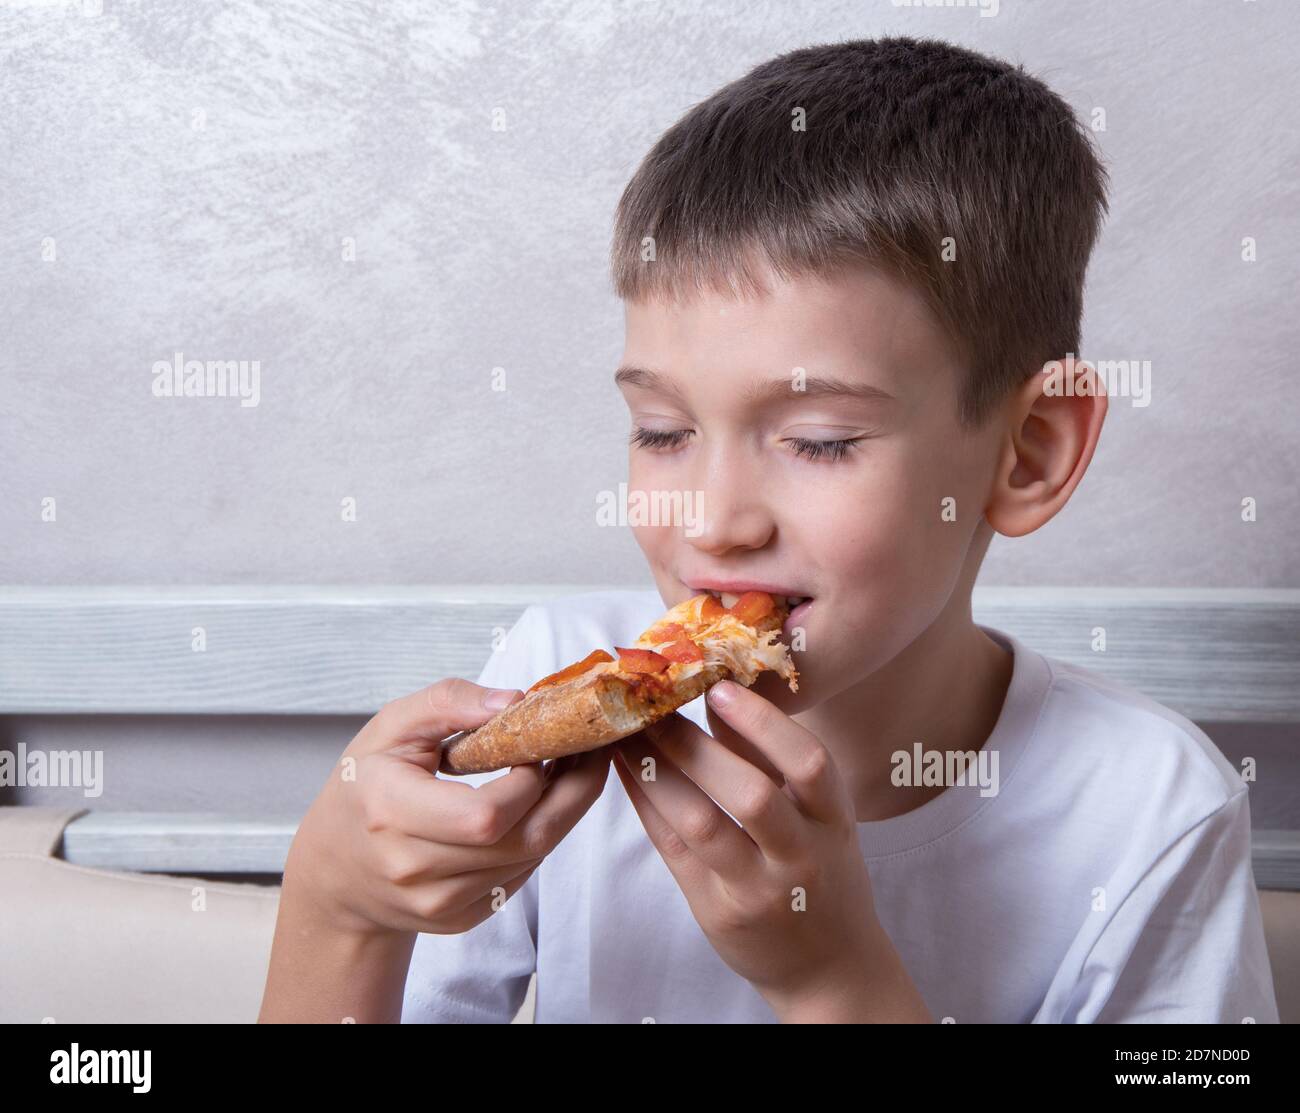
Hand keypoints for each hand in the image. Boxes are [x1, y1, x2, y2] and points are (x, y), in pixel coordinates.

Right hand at [286, 677, 611, 938]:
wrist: (336, 870)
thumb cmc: (365, 787)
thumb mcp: (390, 727)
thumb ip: (449, 702)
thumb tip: (515, 700)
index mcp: (391, 812)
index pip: (485, 815)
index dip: (528, 780)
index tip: (536, 744)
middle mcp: (413, 869)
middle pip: (525, 839)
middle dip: (571, 792)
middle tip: (587, 752)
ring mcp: (438, 902)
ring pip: (532, 858)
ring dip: (562, 812)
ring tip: (567, 771)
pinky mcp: (459, 919)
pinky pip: (522, 876)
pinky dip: (539, 838)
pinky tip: (537, 806)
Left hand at [612, 680, 928, 1021]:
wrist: (828, 966)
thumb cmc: (821, 873)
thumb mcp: (819, 818)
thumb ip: (773, 764)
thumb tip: (718, 698)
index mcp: (834, 823)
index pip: (810, 765)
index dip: (764, 723)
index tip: (720, 688)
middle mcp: (801, 857)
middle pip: (751, 796)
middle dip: (695, 745)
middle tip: (656, 707)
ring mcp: (758, 890)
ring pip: (703, 824)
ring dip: (659, 772)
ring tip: (631, 734)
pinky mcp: (717, 911)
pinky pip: (674, 850)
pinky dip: (648, 805)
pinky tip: (628, 772)